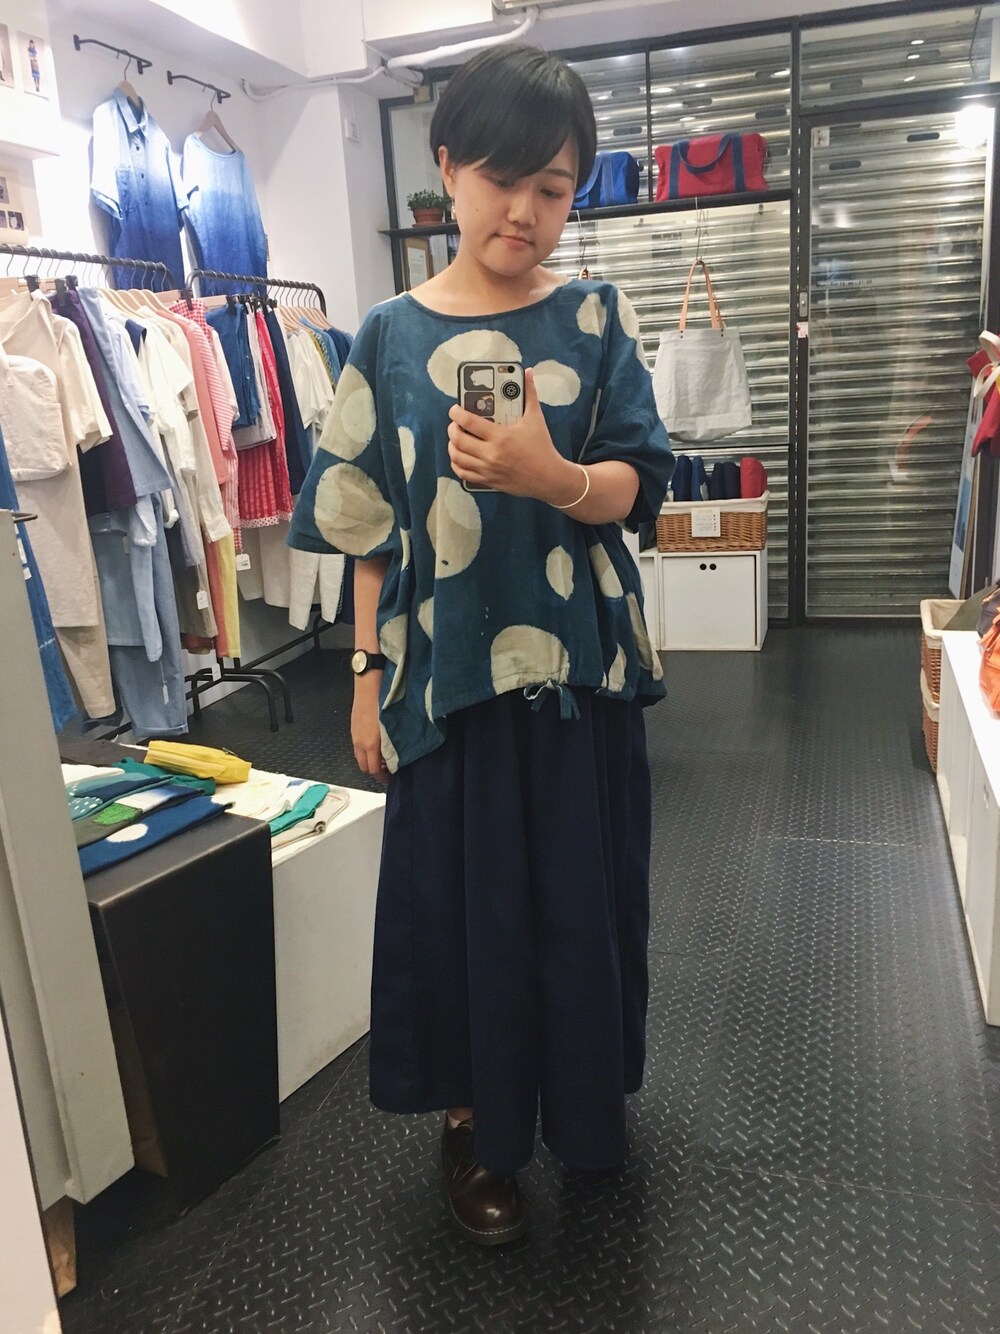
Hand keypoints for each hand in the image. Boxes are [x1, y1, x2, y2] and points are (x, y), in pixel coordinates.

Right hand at [351, 676, 388, 783]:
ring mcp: (354, 735)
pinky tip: (375, 743)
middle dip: (375, 771)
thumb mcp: (393, 728)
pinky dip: (365, 750)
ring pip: (359, 756)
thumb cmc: (385, 703)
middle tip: (388, 769)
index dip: (383, 777)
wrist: (369, 684)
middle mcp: (360, 742)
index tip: (391, 778)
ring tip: (383, 756)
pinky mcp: (353, 727)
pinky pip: (357, 746)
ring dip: (369, 760)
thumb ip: (393, 746)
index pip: (374, 770)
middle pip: (364, 767)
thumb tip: (396, 758)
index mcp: (371, 744)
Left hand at [447, 368, 581, 502]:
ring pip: (457, 458)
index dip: (456, 413)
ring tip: (455, 439)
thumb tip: (527, 372)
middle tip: (454, 423)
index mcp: (501, 436)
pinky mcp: (488, 481)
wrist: (549, 477)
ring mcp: (488, 470)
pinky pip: (463, 474)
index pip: (468, 422)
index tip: (454, 409)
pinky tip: (459, 457)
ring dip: (452, 446)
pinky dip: (456, 464)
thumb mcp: (536, 419)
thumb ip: (529, 394)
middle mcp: (491, 454)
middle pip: (458, 440)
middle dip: (452, 429)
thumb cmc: (542, 447)